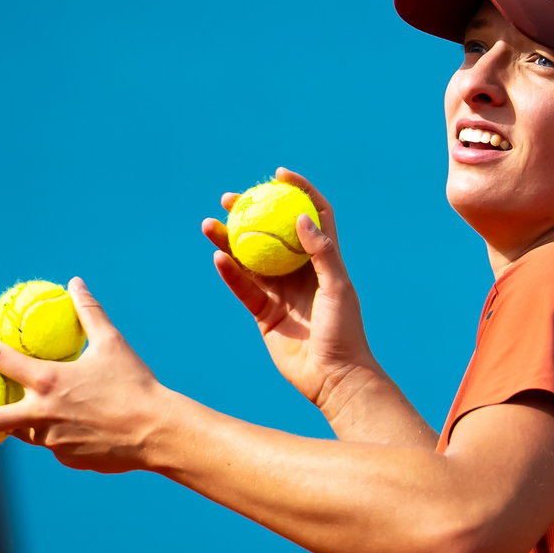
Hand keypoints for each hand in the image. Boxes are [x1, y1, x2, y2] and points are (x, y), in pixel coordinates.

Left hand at [0, 277, 174, 472]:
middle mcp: (41, 415)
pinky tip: (86, 424)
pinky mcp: (66, 459)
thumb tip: (75, 283)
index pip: (2, 360)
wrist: (156, 431)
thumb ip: (89, 313)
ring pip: (26, 430)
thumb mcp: (111, 343)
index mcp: (48, 382)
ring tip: (32, 409)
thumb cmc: (134, 384)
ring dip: (21, 419)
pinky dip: (61, 431)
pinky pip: (55, 443)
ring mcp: (51, 442)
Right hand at [202, 168, 380, 409]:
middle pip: (272, 232)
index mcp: (324, 259)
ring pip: (250, 258)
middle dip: (251, 212)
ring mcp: (281, 291)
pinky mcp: (264, 313)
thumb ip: (322, 254)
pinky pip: (243, 287)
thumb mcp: (338, 289)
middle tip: (230, 199)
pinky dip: (230, 273)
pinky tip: (217, 258)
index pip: (313, 215)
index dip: (298, 191)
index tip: (277, 175)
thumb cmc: (344, 332)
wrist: (332, 377)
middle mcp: (301, 271)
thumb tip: (302, 218)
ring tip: (209, 224)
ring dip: (229, 240)